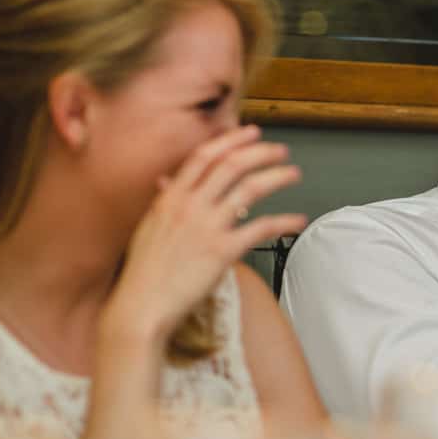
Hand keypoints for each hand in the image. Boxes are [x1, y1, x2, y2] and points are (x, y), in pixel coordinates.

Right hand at [103, 125, 306, 346]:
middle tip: (281, 151)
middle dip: (261, 153)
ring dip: (276, 178)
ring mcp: (206, 227)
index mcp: (171, 198)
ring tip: (293, 174)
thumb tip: (168, 181)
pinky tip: (297, 220)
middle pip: (231, 165)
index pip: (204, 156)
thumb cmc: (145, 271)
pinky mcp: (222, 251)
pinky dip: (283, 222)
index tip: (252, 133)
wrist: (141, 305)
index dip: (231, 140)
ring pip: (249, 189)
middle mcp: (189, 206)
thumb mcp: (150, 227)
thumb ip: (164, 201)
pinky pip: (260, 228)